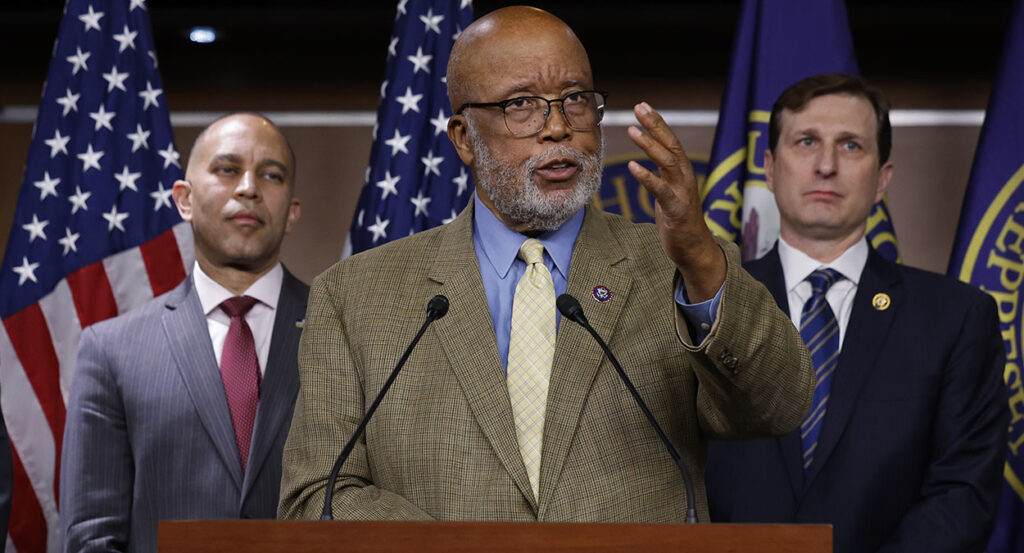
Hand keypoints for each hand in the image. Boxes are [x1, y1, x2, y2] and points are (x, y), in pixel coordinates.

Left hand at [626, 102, 724, 301]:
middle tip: (640, 106)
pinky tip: (633, 166)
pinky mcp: (677, 210)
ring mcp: (682, 193)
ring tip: (632, 130)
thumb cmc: (679, 220)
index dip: (657, 122)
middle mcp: (685, 178)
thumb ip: (662, 175)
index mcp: (682, 172)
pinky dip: (647, 177)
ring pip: (668, 162)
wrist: (694, 249)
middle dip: (656, 124)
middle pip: (671, 144)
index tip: (643, 105)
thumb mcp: (668, 192)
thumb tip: (648, 162)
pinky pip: (661, 191)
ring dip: (650, 145)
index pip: (670, 141)